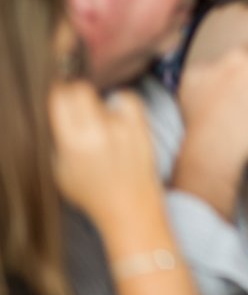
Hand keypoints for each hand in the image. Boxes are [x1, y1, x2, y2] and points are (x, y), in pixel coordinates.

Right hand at [50, 83, 163, 227]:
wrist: (130, 205)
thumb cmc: (92, 192)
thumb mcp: (60, 171)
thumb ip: (58, 139)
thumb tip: (59, 111)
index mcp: (72, 143)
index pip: (60, 98)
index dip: (58, 95)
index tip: (59, 98)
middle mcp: (97, 131)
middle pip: (81, 90)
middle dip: (75, 94)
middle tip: (76, 104)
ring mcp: (122, 127)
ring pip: (102, 96)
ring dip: (97, 105)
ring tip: (97, 122)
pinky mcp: (141, 126)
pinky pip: (128, 98)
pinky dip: (121, 100)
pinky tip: (117, 113)